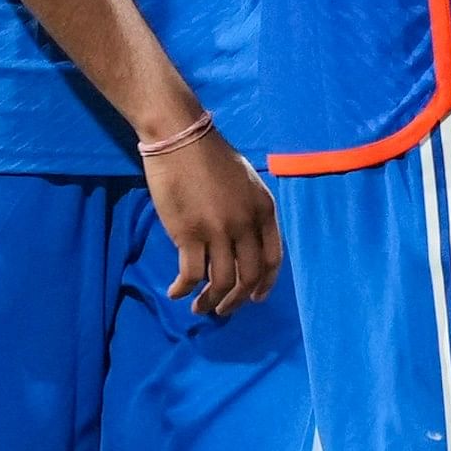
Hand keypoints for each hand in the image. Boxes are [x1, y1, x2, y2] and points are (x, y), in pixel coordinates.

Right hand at [142, 122, 280, 316]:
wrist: (182, 140)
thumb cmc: (211, 158)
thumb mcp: (246, 184)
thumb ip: (249, 213)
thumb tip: (241, 243)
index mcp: (265, 210)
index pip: (274, 258)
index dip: (265, 284)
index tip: (255, 298)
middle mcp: (247, 224)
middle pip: (249, 275)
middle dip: (236, 300)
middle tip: (223, 311)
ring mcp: (219, 231)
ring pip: (221, 281)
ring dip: (210, 301)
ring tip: (200, 308)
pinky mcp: (189, 234)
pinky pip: (190, 274)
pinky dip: (184, 289)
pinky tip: (176, 292)